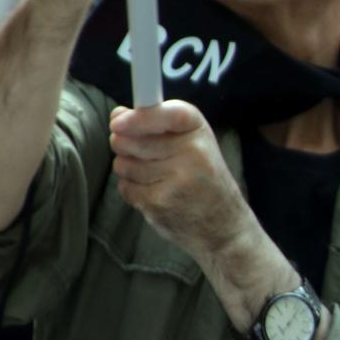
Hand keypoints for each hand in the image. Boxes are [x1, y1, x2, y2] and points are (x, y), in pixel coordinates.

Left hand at [109, 101, 254, 259]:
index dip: (137, 117)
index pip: (166, 114)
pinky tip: (154, 192)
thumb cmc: (203, 178)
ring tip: (154, 175)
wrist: (222, 225)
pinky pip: (125, 187)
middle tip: (139, 152)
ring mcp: (176, 180)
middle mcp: (192, 153)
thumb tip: (117, 115)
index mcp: (200, 131)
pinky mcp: (160, 202)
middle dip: (124, 144)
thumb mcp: (194, 142)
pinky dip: (132, 189)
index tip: (117, 121)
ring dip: (128, 169)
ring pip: (124, 164)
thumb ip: (157, 125)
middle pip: (132, 140)